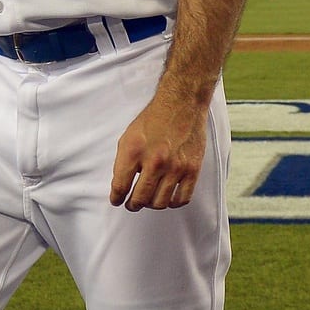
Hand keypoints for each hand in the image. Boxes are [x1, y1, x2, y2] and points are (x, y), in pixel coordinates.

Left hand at [109, 86, 208, 210]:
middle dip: (133, 204)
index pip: (120, 187)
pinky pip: (182, 199)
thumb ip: (123, 162)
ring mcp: (175, 167)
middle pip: (140, 199)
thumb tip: (121, 186)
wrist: (181, 104)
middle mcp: (154, 161)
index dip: (116, 198)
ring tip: (149, 200)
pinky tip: (168, 198)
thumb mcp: (129, 137)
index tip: (117, 200)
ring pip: (160, 203)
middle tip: (132, 203)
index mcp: (134, 152)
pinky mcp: (192, 170)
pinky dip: (172, 203)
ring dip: (151, 205)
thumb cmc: (154, 119)